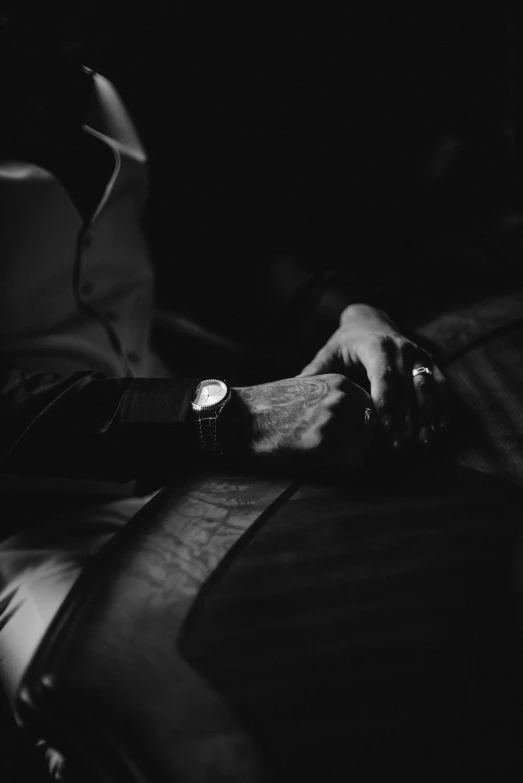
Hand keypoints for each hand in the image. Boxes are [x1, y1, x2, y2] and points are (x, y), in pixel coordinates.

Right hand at [220, 374, 376, 469]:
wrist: (241, 418)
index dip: (364, 424)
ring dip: (354, 455)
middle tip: (344, 450)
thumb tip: (364, 420)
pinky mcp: (324, 444)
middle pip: (373, 427)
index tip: (354, 435)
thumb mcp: (307, 388)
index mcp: (338, 382)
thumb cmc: (271, 405)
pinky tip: (326, 463)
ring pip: (366, 446)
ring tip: (333, 457)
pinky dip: (345, 466)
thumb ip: (336, 398)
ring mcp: (334, 421)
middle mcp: (340, 399)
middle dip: (362, 441)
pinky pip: (354, 461)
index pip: (372, 406)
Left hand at [299, 304, 447, 451]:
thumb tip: (294, 400)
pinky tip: (438, 429)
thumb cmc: (344, 346)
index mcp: (375, 345)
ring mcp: (419, 354)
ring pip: (427, 386)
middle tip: (398, 446)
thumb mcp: (327, 356)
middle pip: (407, 385)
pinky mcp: (430, 363)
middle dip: (405, 417)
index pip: (384, 375)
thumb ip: (314, 378)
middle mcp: (401, 347)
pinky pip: (441, 385)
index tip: (382, 428)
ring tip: (422, 442)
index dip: (385, 402)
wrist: (370, 322)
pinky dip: (441, 407)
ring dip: (426, 415)